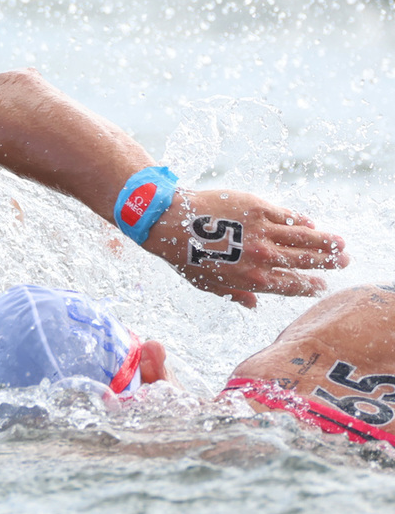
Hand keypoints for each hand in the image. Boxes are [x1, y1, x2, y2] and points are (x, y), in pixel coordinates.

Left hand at [144, 189, 349, 307]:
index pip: (290, 286)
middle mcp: (261, 258)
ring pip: (304, 237)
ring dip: (325, 241)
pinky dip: (301, 220)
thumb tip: (252, 305)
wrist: (170, 222)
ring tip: (341, 243)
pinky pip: (287, 216)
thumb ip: (234, 294)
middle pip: (304, 262)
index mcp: (251, 280)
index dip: (309, 286)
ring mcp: (262, 232)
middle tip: (344, 261)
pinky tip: (311, 222)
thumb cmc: (184, 255)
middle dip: (327, 263)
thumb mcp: (207, 284)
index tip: (321, 285)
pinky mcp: (258, 208)